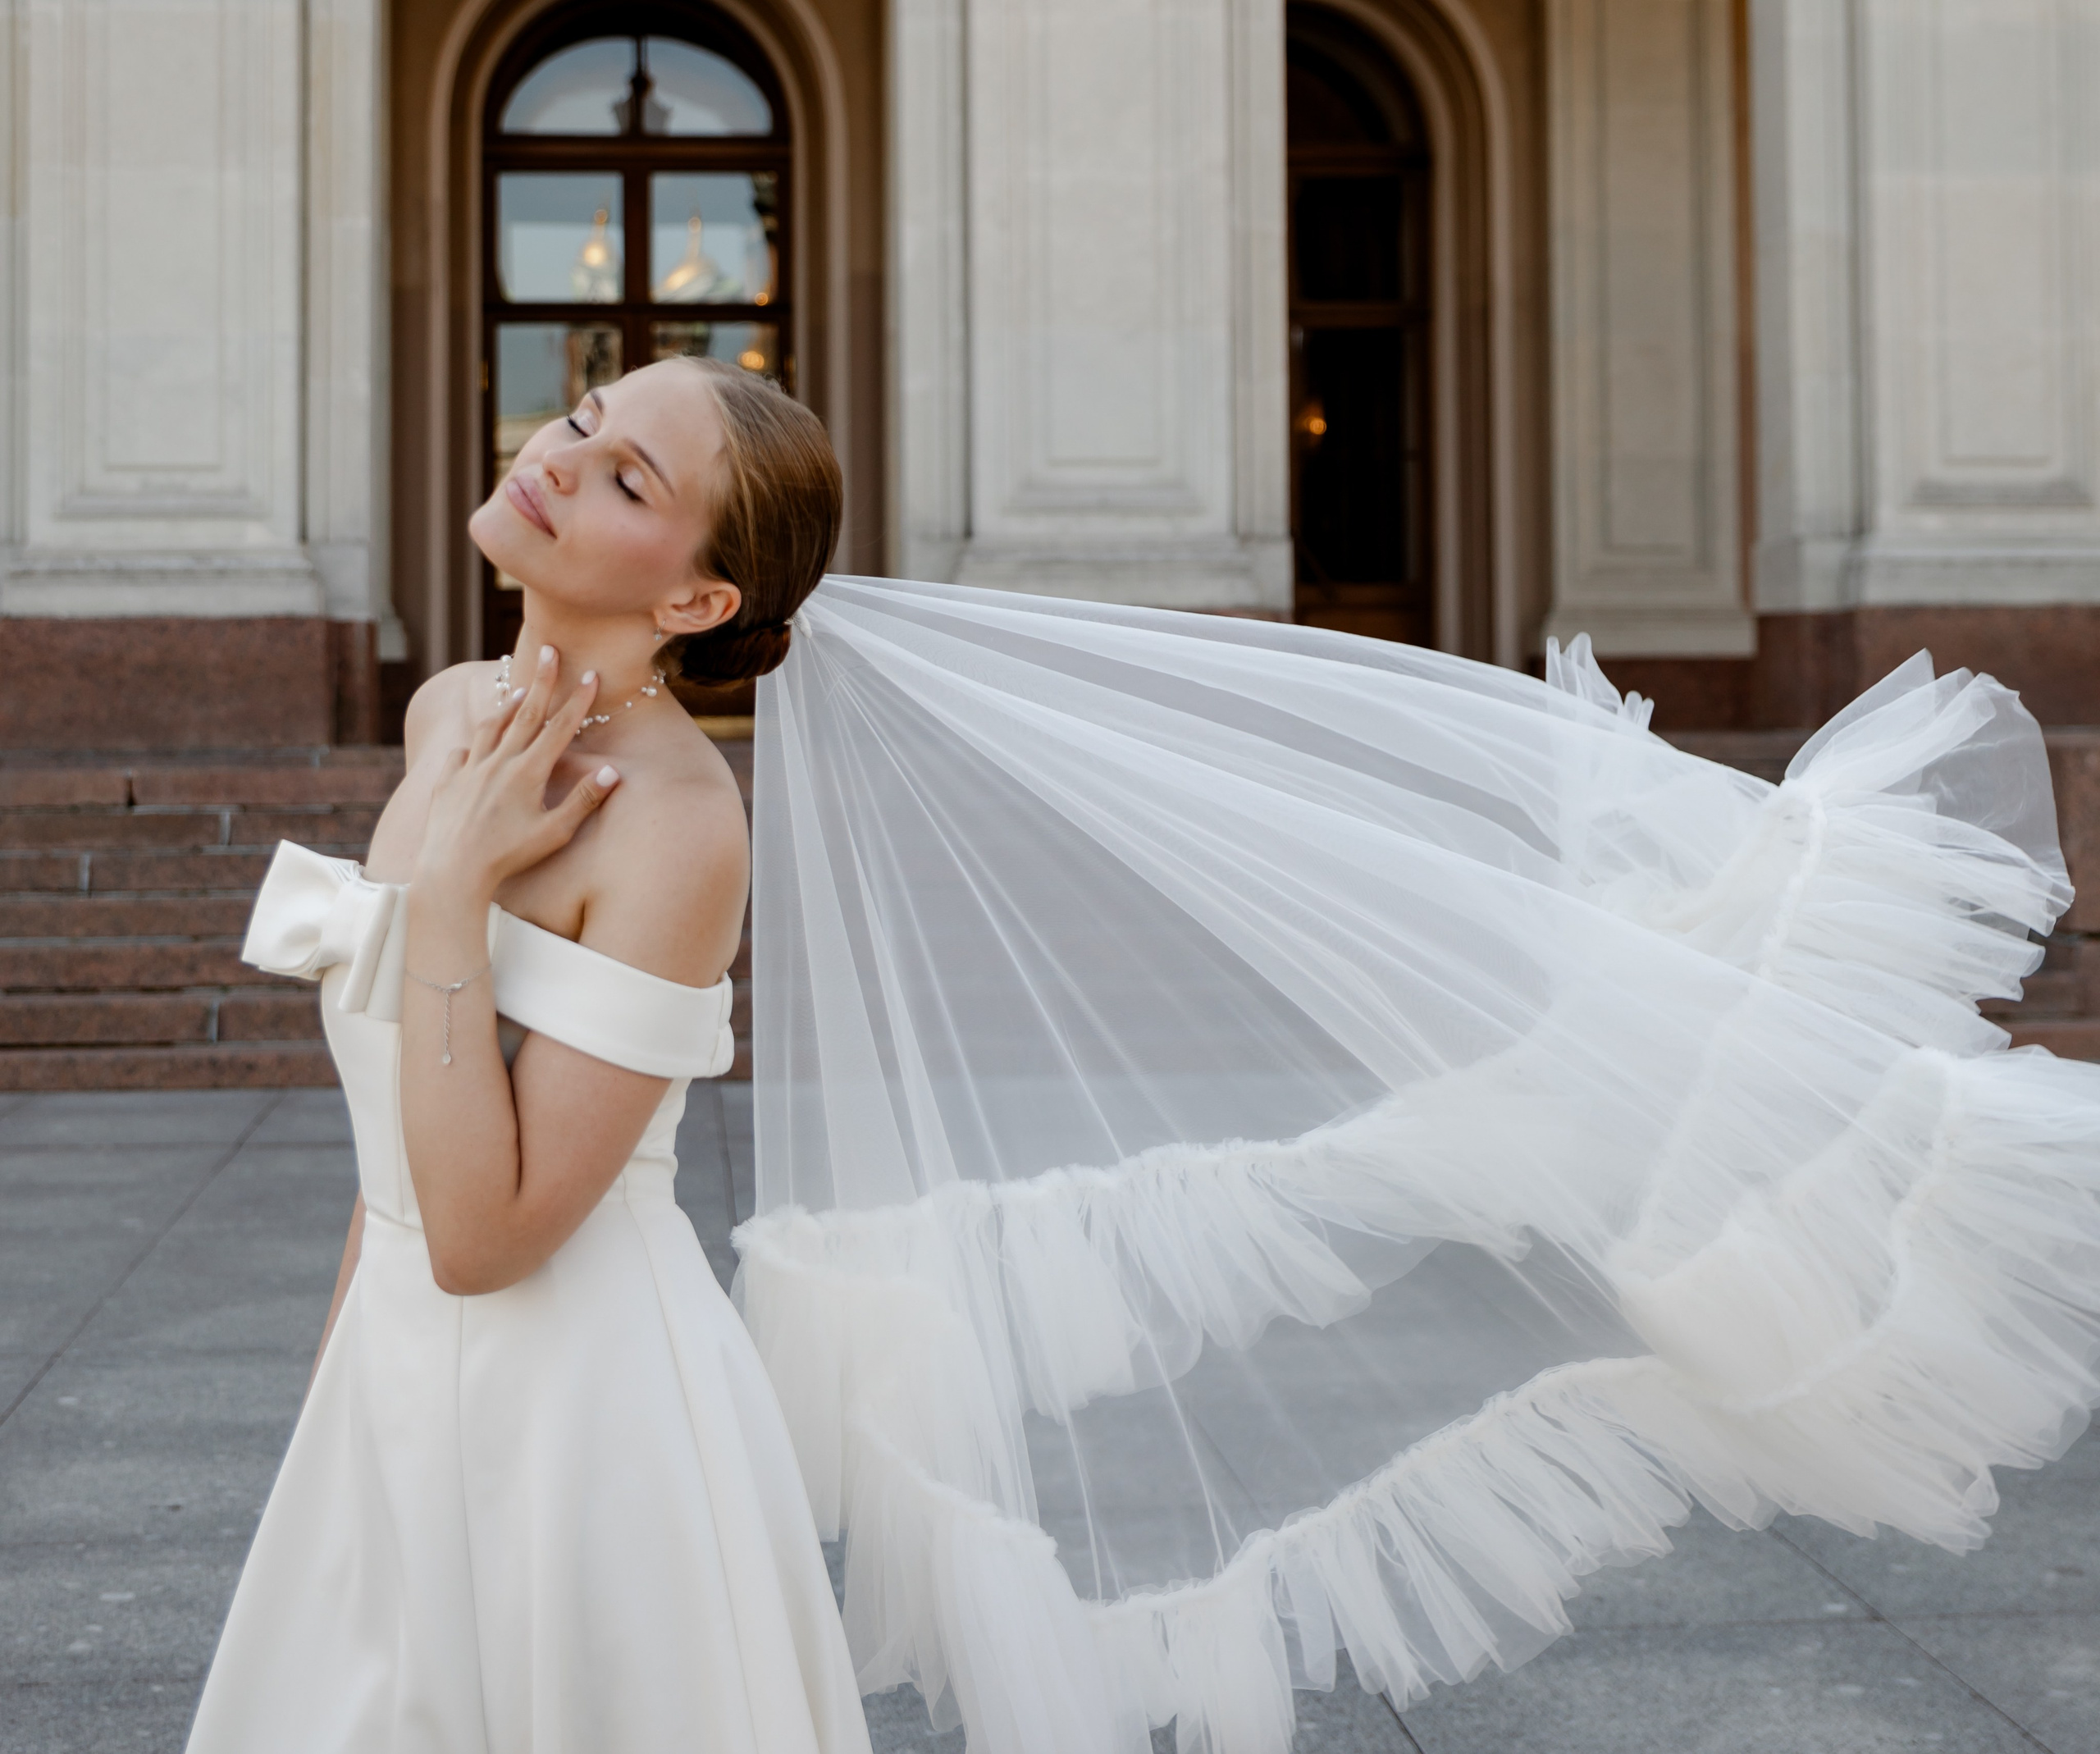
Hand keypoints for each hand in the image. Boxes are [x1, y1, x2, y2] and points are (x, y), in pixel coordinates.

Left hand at [416, 644, 621, 897]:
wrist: (453, 870)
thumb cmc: (509, 857)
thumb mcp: (554, 833)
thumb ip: (583, 800)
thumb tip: (612, 772)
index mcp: (529, 772)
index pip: (560, 728)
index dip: (578, 700)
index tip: (591, 674)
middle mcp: (499, 762)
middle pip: (526, 713)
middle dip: (542, 680)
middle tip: (550, 651)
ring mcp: (471, 769)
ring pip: (492, 728)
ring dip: (508, 706)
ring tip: (519, 691)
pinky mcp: (448, 782)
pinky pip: (461, 755)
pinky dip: (472, 745)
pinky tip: (474, 745)